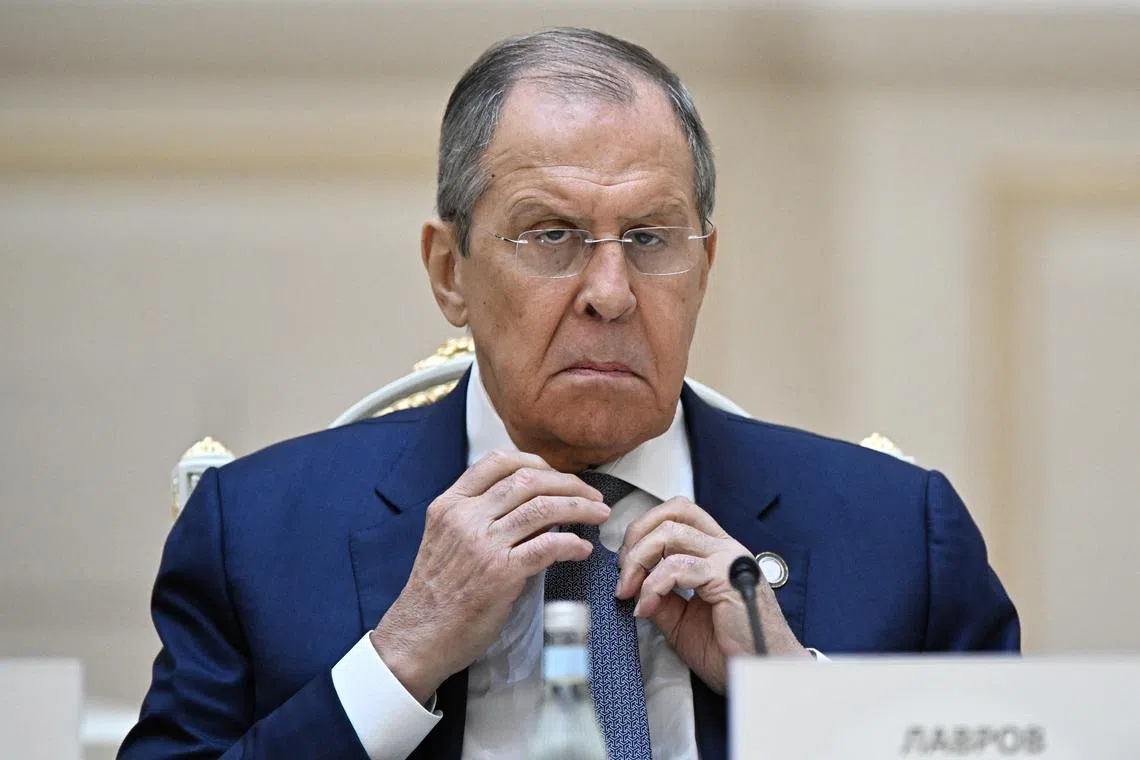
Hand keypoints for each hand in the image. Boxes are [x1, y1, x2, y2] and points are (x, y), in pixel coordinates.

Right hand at [371, 450, 608, 702]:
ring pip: (543, 508)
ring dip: (580, 507)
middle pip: (527, 480)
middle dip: (568, 483)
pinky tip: (582, 548)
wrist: (418, 637)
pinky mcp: (501, 573)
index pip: (496, 462)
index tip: (557, 473)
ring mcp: (483, 544)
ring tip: (600, 513)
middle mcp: (466, 518)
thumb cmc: (435, 595)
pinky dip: (572, 543)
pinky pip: (548, 546)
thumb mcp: (447, 540)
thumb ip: (481, 518)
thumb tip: (534, 506)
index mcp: (450, 505)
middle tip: (591, 494)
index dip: (535, 462)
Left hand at [616, 498, 808, 693]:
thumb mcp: (681, 619)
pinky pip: (677, 567)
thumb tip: (630, 583)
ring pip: (670, 534)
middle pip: (672, 513)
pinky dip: (652, 585)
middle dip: (637, 538)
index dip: (644, 529)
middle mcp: (724, 548)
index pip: (678, 513)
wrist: (761, 674)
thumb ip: (660, 596)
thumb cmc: (730, 650)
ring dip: (639, 561)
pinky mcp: (726, 577)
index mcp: (716, 552)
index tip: (626, 563)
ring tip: (629, 591)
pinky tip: (646, 606)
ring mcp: (727, 560)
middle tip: (623, 572)